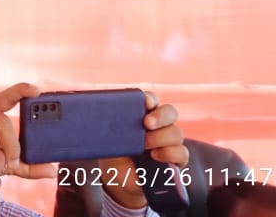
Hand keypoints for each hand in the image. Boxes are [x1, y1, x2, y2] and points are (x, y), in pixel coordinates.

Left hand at [99, 91, 187, 207]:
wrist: (121, 177)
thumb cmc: (115, 151)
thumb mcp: (108, 137)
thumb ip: (108, 126)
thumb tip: (94, 115)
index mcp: (143, 112)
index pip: (151, 98)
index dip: (149, 97)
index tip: (145, 101)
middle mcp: (160, 123)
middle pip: (170, 111)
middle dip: (160, 116)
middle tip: (146, 123)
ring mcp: (170, 140)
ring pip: (176, 132)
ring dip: (160, 138)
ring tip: (144, 146)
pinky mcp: (176, 158)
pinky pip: (182, 152)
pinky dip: (170, 153)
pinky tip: (155, 156)